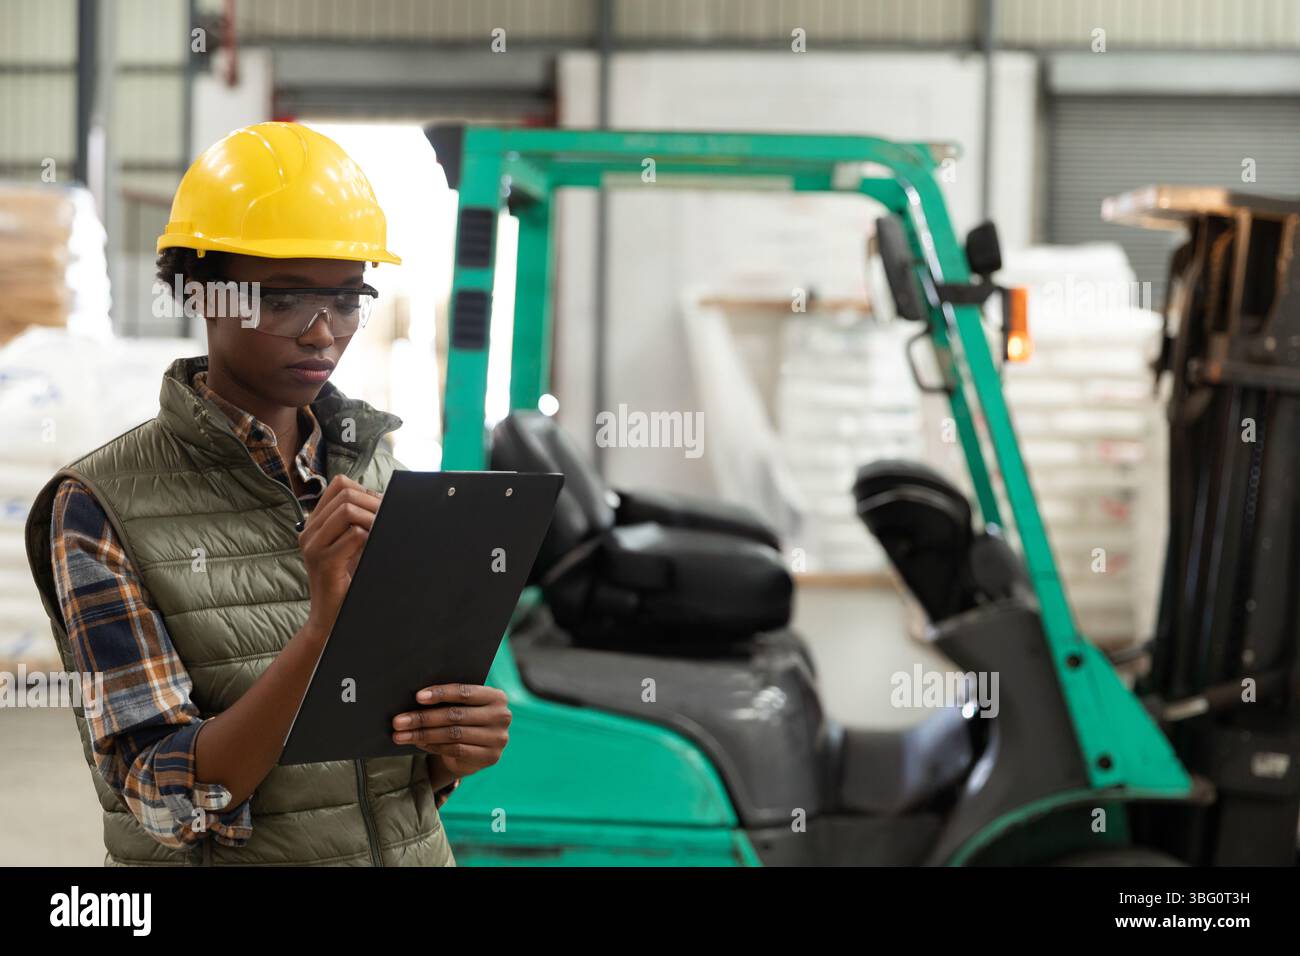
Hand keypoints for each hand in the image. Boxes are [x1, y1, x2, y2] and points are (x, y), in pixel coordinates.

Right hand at [299, 475, 380, 636]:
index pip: (338, 485)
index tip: (380, 506)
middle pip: (345, 494)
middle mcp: (309, 531)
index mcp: (314, 523)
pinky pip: (354, 535)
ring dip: (373, 518)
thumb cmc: (345, 580)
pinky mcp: (324, 561)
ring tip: (383, 532)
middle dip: (373, 502)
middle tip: (389, 517)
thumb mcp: (349, 545)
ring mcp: (313, 546)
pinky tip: (376, 548)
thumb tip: (384, 499)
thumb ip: (357, 523)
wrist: (329, 616)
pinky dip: (371, 537)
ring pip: (347, 511)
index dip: (365, 490)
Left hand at [391, 683, 510, 777]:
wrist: (478, 748)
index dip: (440, 694)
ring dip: (423, 734)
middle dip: (423, 718)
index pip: (465, 692)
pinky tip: (418, 743)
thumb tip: (417, 698)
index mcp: (496, 696)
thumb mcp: (463, 706)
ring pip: (453, 734)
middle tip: (398, 721)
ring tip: (400, 735)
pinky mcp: (490, 757)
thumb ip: (449, 700)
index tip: (417, 697)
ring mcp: (498, 738)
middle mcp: (501, 716)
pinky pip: (455, 750)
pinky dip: (433, 746)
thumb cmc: (465, 718)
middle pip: (456, 715)